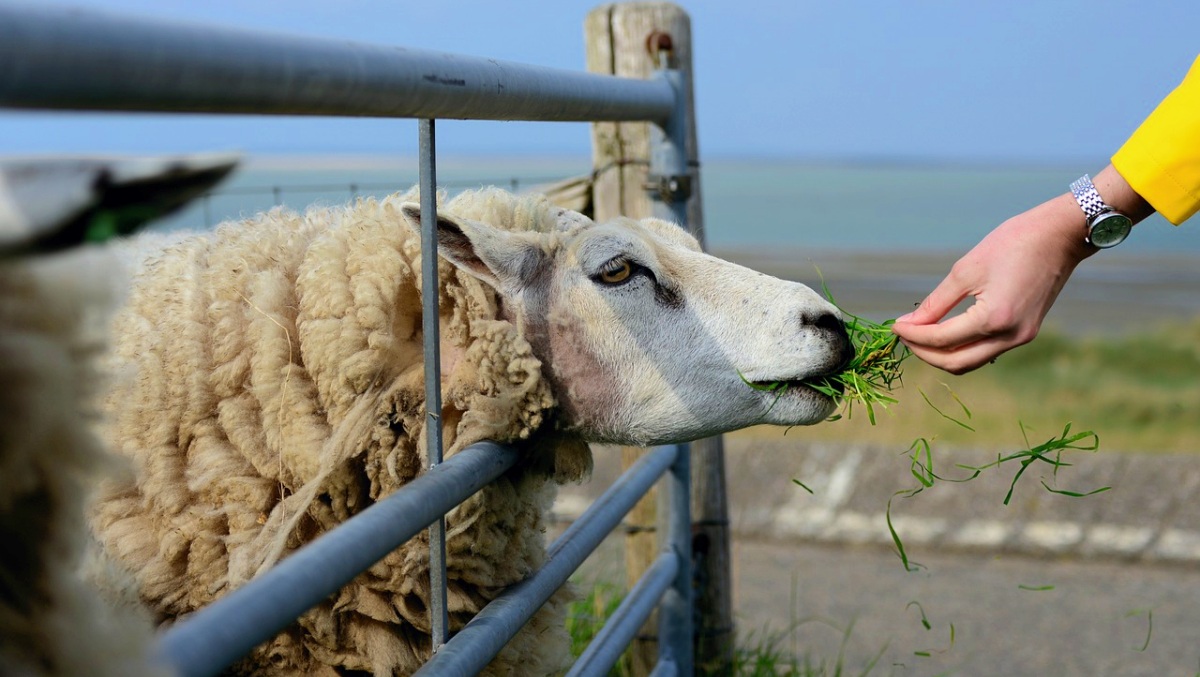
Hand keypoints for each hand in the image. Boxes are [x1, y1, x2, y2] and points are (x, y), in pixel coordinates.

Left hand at [891, 193, 1093, 373]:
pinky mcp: (1026, 333)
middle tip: (904, 335)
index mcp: (994, 319)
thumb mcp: (965, 270)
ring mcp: (1021, 338)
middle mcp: (1011, 336)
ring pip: (971, 362)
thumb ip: (935, 303)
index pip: (941, 340)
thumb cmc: (1012, 244)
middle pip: (956, 363)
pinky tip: (946, 332)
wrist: (1060, 236)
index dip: (913, 336)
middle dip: (924, 353)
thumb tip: (909, 324)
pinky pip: (986, 351)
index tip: (894, 326)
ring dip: (942, 354)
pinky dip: (962, 347)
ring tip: (920, 335)